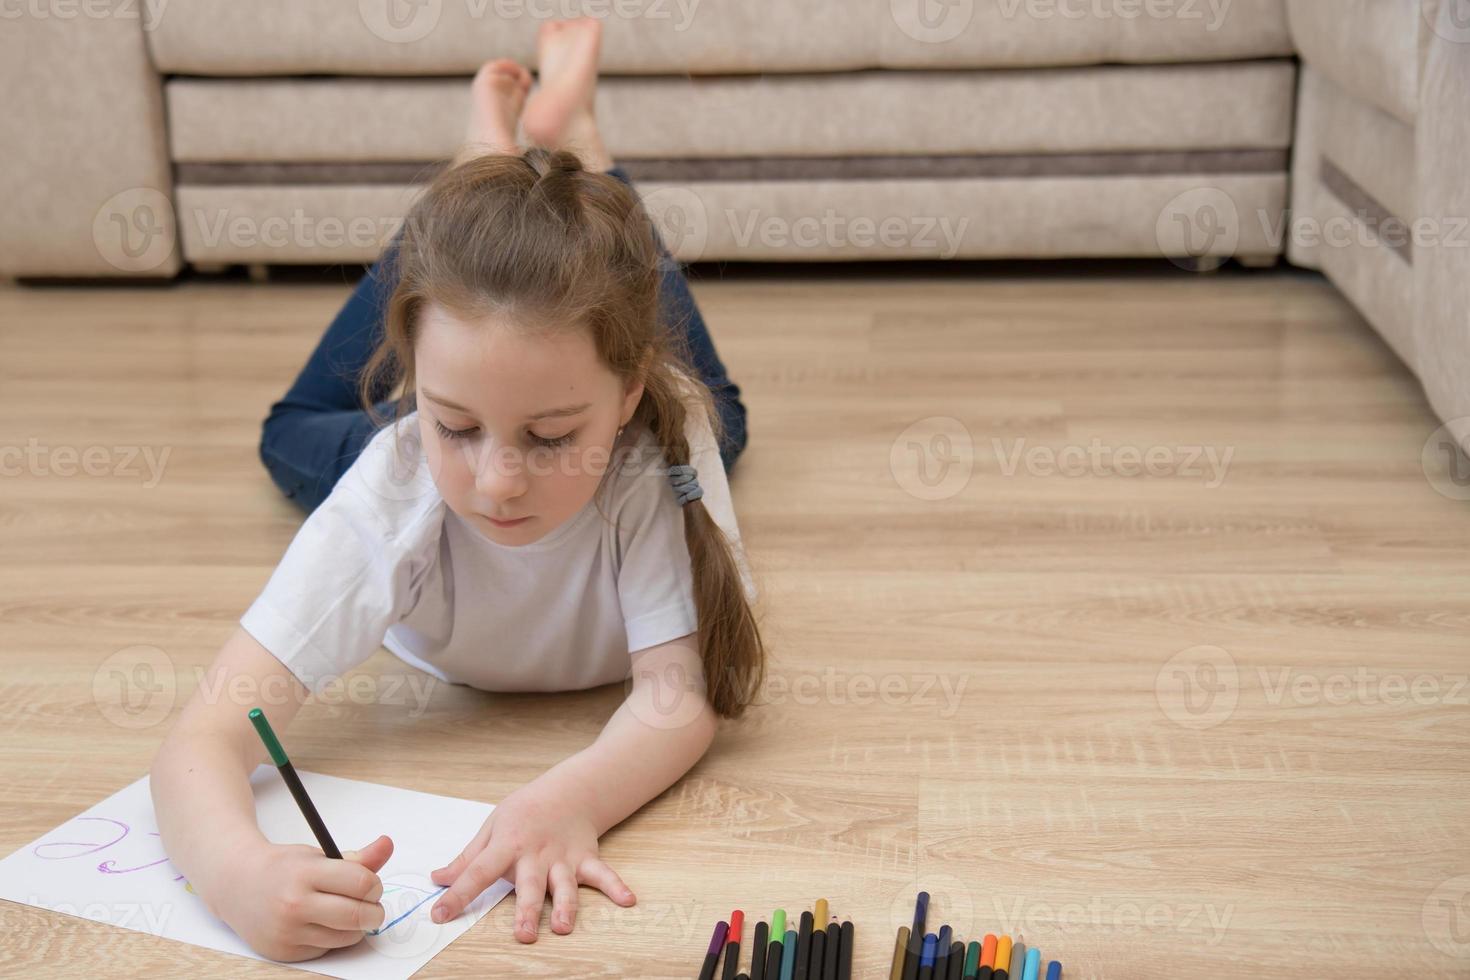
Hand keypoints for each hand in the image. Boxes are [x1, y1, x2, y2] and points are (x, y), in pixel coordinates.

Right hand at [210, 834, 392, 961]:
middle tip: (369, 904)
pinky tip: (319, 923)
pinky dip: (332, 938)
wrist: (237, 885)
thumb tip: (388, 845)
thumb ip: (358, 856)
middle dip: (374, 911)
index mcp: (306, 873)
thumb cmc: (284, 867)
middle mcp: (294, 904)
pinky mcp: (284, 952)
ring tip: (344, 911)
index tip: (371, 884)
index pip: (362, 883)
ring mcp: (288, 931)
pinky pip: (327, 949)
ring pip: (347, 937)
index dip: (375, 885)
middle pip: (358, 916)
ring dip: (356, 927)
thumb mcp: (319, 855)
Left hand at [428, 781, 635, 941]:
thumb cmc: (525, 811)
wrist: (568, 790)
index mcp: (507, 845)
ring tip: (563, 927)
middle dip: (527, 910)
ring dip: (565, 906)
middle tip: (523, 935)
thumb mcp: (491, 827)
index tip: (440, 915)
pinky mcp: (586, 859)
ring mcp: (563, 858)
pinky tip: (628, 900)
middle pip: (529, 885)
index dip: (457, 894)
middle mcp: (536, 854)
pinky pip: (603, 874)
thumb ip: (467, 858)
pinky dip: (616, 886)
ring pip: (565, 885)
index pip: (478, 871)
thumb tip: (438, 879)